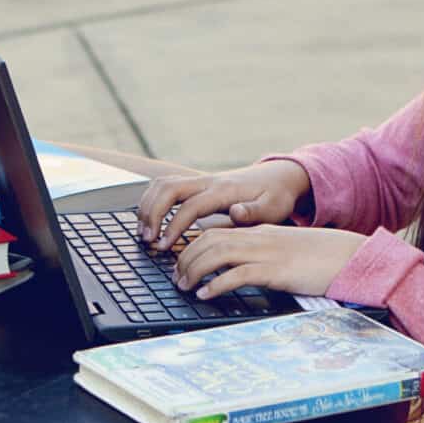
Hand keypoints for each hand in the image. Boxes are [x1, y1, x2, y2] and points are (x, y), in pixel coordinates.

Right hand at [135, 160, 312, 249]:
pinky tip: (150, 221)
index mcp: (224, 190)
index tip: (163, 246)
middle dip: (151, 213)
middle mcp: (208, 181)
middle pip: (168, 188)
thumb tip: (236, 212)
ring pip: (163, 184)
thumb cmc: (276, 197)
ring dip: (148, 205)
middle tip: (147, 239)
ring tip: (144, 232)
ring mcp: (201, 180)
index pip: (190, 206)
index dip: (173, 225)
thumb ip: (254, 213)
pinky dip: (153, 201)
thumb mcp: (274, 208)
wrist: (279, 177)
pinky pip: (167, 185)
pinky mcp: (197, 184)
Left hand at [173, 223, 367, 300]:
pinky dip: (217, 284)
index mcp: (260, 232)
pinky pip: (238, 274)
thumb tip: (240, 269)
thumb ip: (262, 254)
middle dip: (186, 258)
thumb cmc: (321, 258)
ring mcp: (267, 253)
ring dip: (194, 270)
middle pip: (209, 240)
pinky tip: (206, 294)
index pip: (215, 231)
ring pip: (217, 253)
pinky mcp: (276, 271)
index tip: (181, 264)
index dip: (192, 246)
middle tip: (175, 278)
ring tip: (184, 286)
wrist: (351, 256)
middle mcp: (259, 238)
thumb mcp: (286, 251)